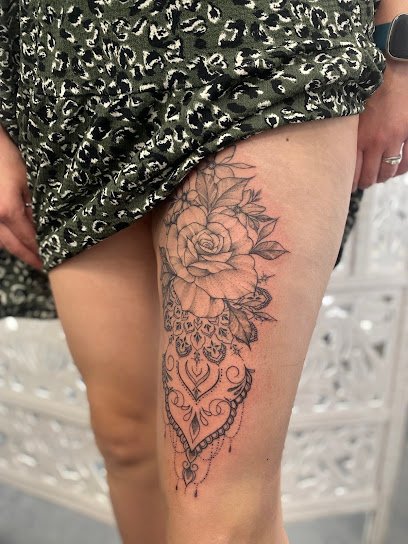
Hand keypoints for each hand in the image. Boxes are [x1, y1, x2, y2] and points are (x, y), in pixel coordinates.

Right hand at [0, 125, 42, 269]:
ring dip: (19, 251)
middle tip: (44, 266)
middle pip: (14, 246)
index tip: (53, 259)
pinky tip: (19, 242)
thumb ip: (38, 204)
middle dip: (30, 257)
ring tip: (34, 258)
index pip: (29, 238)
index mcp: (8, 211)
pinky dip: (9, 240)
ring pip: (3, 242)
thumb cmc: (8, 158)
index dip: (41, 250)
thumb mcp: (29, 180)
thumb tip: (50, 223)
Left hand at [353, 60, 407, 191]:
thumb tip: (337, 155)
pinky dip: (400, 169)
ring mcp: (396, 139)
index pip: (352, 172)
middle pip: (370, 176)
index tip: (347, 186)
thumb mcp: (351, 113)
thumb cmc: (369, 89)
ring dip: (382, 176)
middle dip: (365, 182)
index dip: (349, 184)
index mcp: (360, 137)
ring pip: (389, 172)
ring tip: (378, 175)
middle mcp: (377, 141)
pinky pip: (407, 162)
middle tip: (362, 182)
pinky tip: (396, 168)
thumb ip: (347, 135)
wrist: (395, 70)